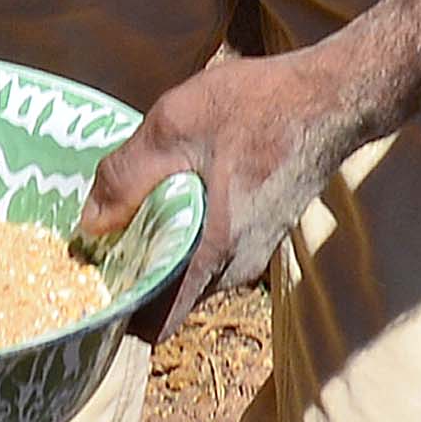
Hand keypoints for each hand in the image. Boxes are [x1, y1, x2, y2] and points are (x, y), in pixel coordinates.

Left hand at [82, 45, 376, 309]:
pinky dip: (183, 235)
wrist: (333, 97)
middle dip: (132, 277)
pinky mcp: (262, 230)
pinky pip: (210, 249)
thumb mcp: (174, 127)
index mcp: (213, 253)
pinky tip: (168, 194)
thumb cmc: (258, 108)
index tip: (87, 288)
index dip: (118, 313)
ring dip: (158, 252)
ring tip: (125, 215)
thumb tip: (89, 224)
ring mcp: (255, 251)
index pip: (157, 324)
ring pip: (190, 272)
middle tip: (95, 244)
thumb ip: (126, 177)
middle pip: (170, 297)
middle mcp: (237, 267)